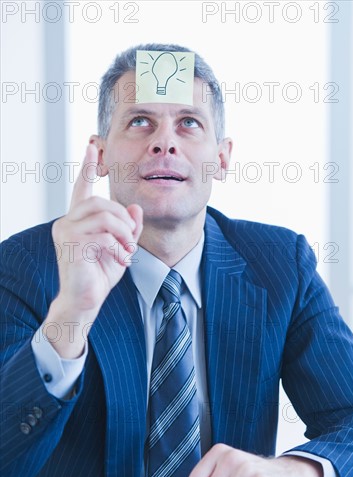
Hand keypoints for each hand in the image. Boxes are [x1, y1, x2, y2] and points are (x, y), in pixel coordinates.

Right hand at [45, 144, 142, 356]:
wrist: (85, 302)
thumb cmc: (99, 275)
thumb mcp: (120, 248)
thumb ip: (128, 229)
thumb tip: (135, 208)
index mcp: (78, 220)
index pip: (81, 188)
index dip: (86, 167)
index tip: (91, 146)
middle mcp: (67, 222)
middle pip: (100, 202)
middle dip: (122, 219)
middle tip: (132, 239)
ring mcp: (66, 232)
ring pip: (103, 216)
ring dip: (123, 234)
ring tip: (128, 251)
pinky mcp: (71, 245)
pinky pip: (103, 236)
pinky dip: (118, 248)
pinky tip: (122, 261)